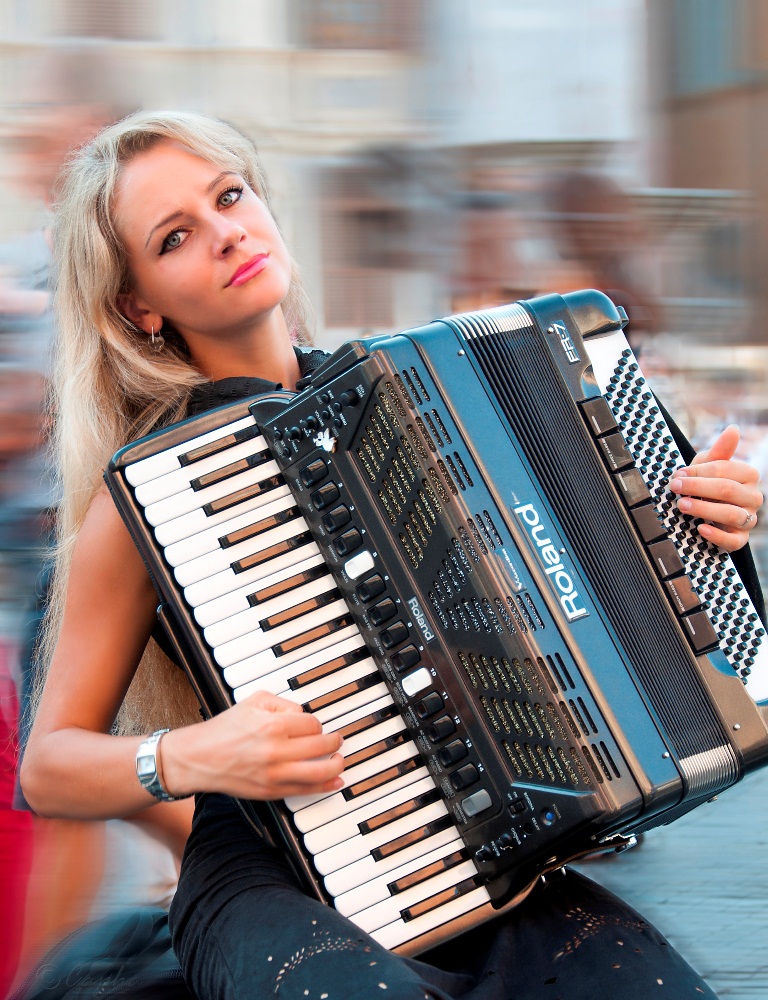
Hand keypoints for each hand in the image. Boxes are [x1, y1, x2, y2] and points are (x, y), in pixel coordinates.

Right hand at [162, 691, 344, 800]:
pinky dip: (325, 786)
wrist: (199, 758)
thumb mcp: (253, 701)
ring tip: (340, 759)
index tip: (313, 725)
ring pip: (320, 772)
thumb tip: (304, 715)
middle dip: (334, 742)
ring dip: (337, 764)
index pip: (312, 724)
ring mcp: (275, 774)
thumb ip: (282, 704)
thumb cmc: (224, 729)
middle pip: (321, 746)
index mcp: (273, 725)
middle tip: (337, 739)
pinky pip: (306, 791)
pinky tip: (336, 781)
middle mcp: (276, 751)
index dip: (316, 723)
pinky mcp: (271, 791)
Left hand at [669, 424, 763, 552]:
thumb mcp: (708, 465)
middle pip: (727, 490)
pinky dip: (717, 535)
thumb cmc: (707, 483)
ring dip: (704, 509)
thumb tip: (733, 429)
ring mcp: (748, 519)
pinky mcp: (740, 538)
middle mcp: (753, 497)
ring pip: (732, 514)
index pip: (725, 470)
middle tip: (675, 487)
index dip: (699, 471)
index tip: (678, 473)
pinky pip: (734, 541)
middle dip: (697, 488)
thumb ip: (720, 450)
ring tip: (682, 505)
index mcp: (749, 475)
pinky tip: (700, 528)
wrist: (706, 509)